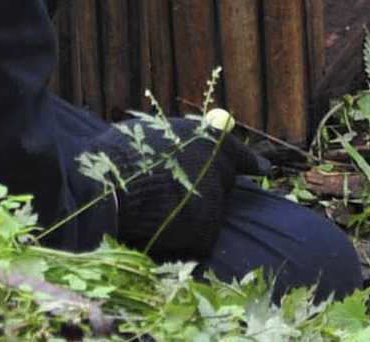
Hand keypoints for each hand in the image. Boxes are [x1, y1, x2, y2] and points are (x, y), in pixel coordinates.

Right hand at [100, 112, 246, 258]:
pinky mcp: (205, 232)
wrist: (106, 189)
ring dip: (188, 212)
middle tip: (190, 196)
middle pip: (224, 184)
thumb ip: (181, 138)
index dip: (249, 161)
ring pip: (207, 211)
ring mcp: (214, 202)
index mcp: (207, 139)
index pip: (236, 152)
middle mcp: (217, 169)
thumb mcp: (153, 132)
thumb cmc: (119, 156)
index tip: (263, 169)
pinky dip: (179, 237)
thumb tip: (197, 140)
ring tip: (153, 208)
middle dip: (211, 190)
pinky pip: (194, 237)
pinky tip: (154, 228)